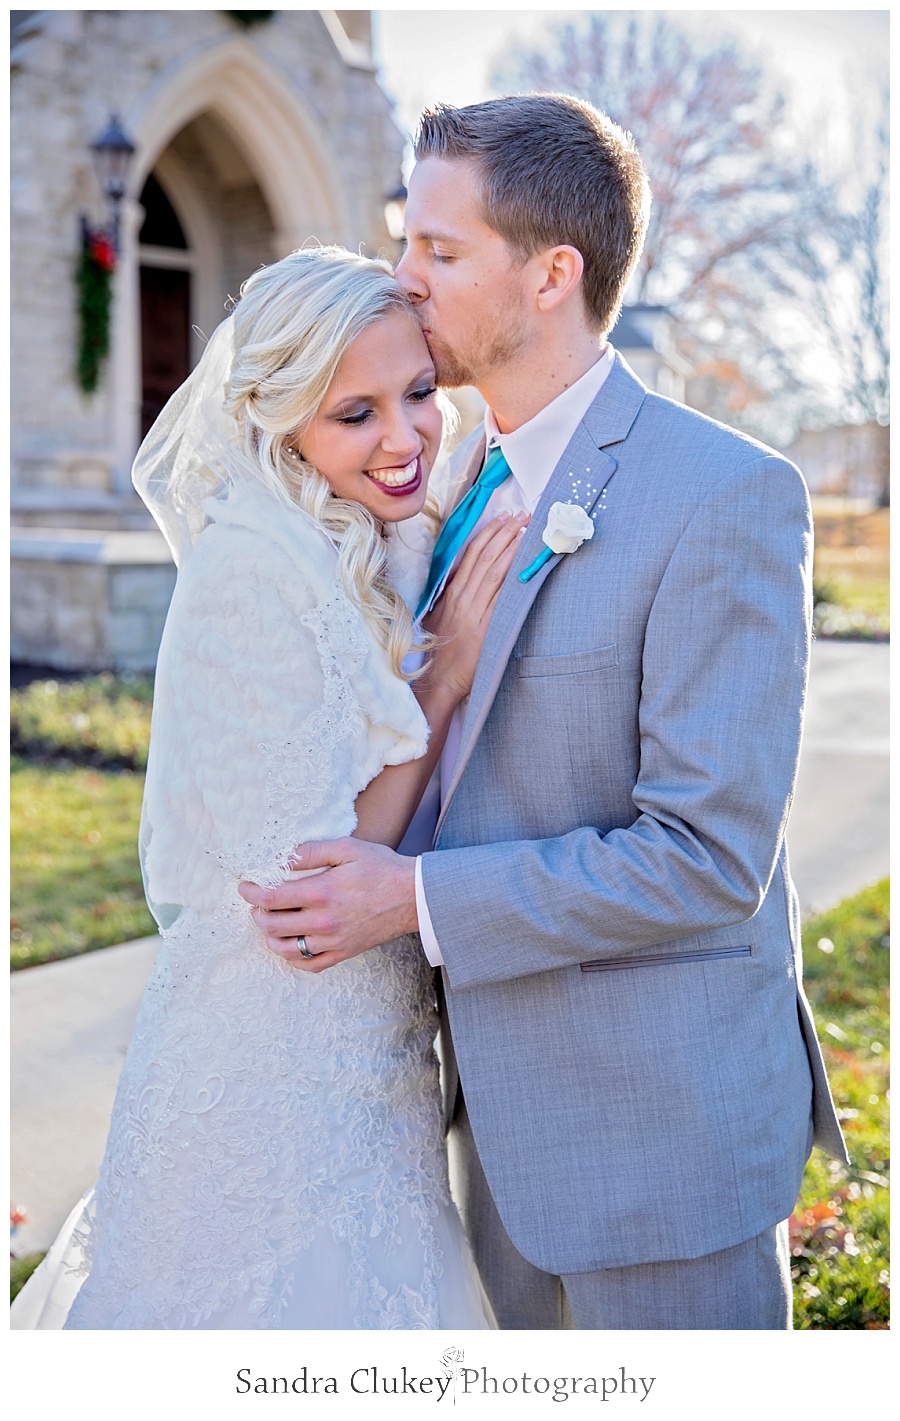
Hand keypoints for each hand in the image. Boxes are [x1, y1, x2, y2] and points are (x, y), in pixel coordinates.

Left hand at [238, 839, 417, 971]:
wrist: (414, 896)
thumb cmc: (381, 868)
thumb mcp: (347, 848)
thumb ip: (311, 852)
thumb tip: (280, 857)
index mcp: (321, 892)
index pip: (271, 898)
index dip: (251, 893)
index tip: (245, 887)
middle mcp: (323, 921)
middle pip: (273, 925)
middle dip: (257, 913)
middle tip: (257, 904)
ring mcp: (333, 941)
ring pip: (286, 949)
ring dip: (270, 937)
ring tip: (270, 924)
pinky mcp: (343, 953)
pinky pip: (309, 964)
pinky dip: (293, 957)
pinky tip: (291, 944)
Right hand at [422, 510, 528, 700]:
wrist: (437, 679)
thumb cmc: (440, 650)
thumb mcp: (440, 616)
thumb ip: (453, 595)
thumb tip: (466, 576)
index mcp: (452, 593)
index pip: (471, 554)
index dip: (489, 533)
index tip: (503, 517)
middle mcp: (463, 598)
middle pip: (485, 557)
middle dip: (505, 532)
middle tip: (523, 515)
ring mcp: (474, 612)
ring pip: (494, 572)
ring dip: (511, 549)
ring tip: (527, 531)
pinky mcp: (485, 628)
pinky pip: (501, 599)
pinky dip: (513, 580)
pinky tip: (525, 567)